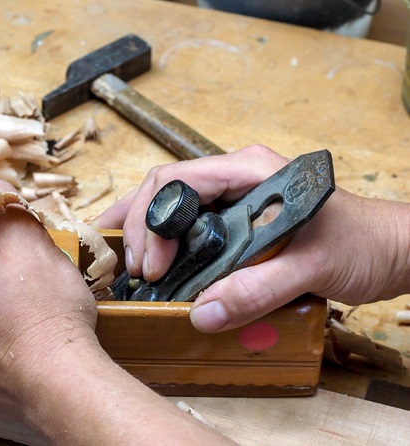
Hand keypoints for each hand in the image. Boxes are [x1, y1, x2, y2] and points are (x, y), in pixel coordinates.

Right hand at [96, 145, 409, 331]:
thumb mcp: (313, 267)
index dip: (154, 220)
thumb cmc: (363, 244)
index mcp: (250, 170)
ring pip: (173, 203)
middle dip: (139, 224)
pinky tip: (151, 261)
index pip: (179, 181)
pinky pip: (190, 224)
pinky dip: (165, 241)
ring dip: (144, 229)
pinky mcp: (238, 220)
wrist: (393, 250)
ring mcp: (235, 197)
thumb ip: (257, 289)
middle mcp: (236, 177)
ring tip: (122, 258)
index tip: (152, 266)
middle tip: (131, 269)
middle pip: (166, 188)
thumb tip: (200, 315)